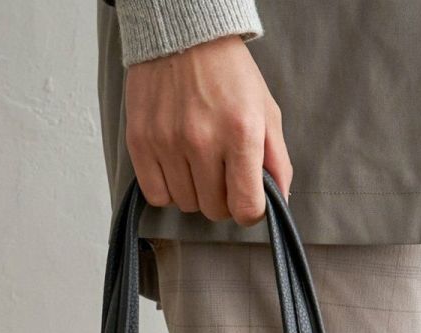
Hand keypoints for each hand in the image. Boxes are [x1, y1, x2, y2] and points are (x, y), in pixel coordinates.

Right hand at [124, 35, 291, 226]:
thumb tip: (280, 202)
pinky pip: (157, 194)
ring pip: (186, 204)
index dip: (250, 210)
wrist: (182, 33)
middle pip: (215, 210)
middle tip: (221, 172)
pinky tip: (176, 165)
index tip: (246, 198)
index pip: (246, 207)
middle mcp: (202, 140)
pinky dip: (167, 188)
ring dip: (194, 191)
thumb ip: (278, 160)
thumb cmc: (228, 73)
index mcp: (241, 133)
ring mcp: (168, 142)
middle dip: (222, 198)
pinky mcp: (140, 142)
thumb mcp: (266, 110)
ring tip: (197, 160)